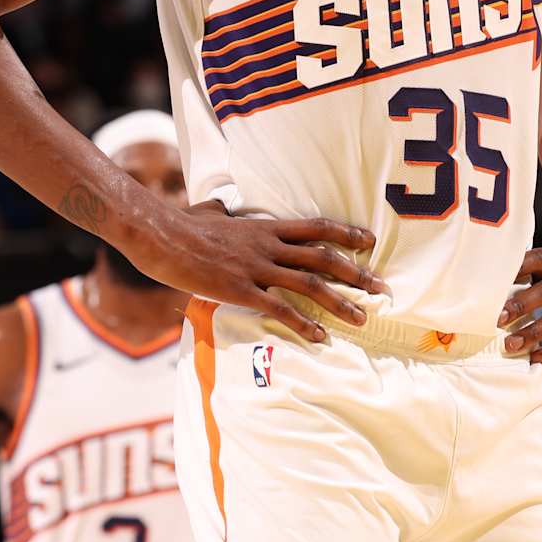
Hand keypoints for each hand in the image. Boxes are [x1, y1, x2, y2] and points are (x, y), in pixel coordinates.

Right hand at [126, 203, 387, 342]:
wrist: (161, 236)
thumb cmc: (182, 224)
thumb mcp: (209, 211)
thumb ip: (222, 210)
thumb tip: (219, 204)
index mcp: (264, 227)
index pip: (316, 227)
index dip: (345, 234)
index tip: (370, 241)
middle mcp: (268, 246)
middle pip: (323, 258)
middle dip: (356, 274)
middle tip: (381, 288)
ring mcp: (256, 268)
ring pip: (309, 285)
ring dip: (340, 302)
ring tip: (362, 318)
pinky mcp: (241, 290)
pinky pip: (279, 308)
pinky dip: (303, 323)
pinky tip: (320, 336)